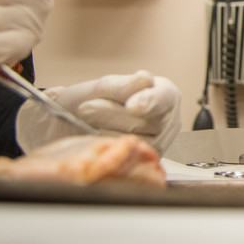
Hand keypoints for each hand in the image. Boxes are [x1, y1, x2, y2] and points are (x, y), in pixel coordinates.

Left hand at [15, 71, 182, 154]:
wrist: (76, 122)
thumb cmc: (98, 99)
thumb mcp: (105, 86)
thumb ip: (124, 85)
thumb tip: (145, 81)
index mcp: (165, 93)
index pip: (162, 99)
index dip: (148, 102)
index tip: (132, 107)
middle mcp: (168, 120)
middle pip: (142, 122)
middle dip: (110, 114)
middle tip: (87, 107)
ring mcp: (158, 143)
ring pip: (131, 141)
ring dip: (104, 130)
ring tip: (93, 121)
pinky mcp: (143, 162)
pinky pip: (124, 157)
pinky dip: (107, 146)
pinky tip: (99, 135)